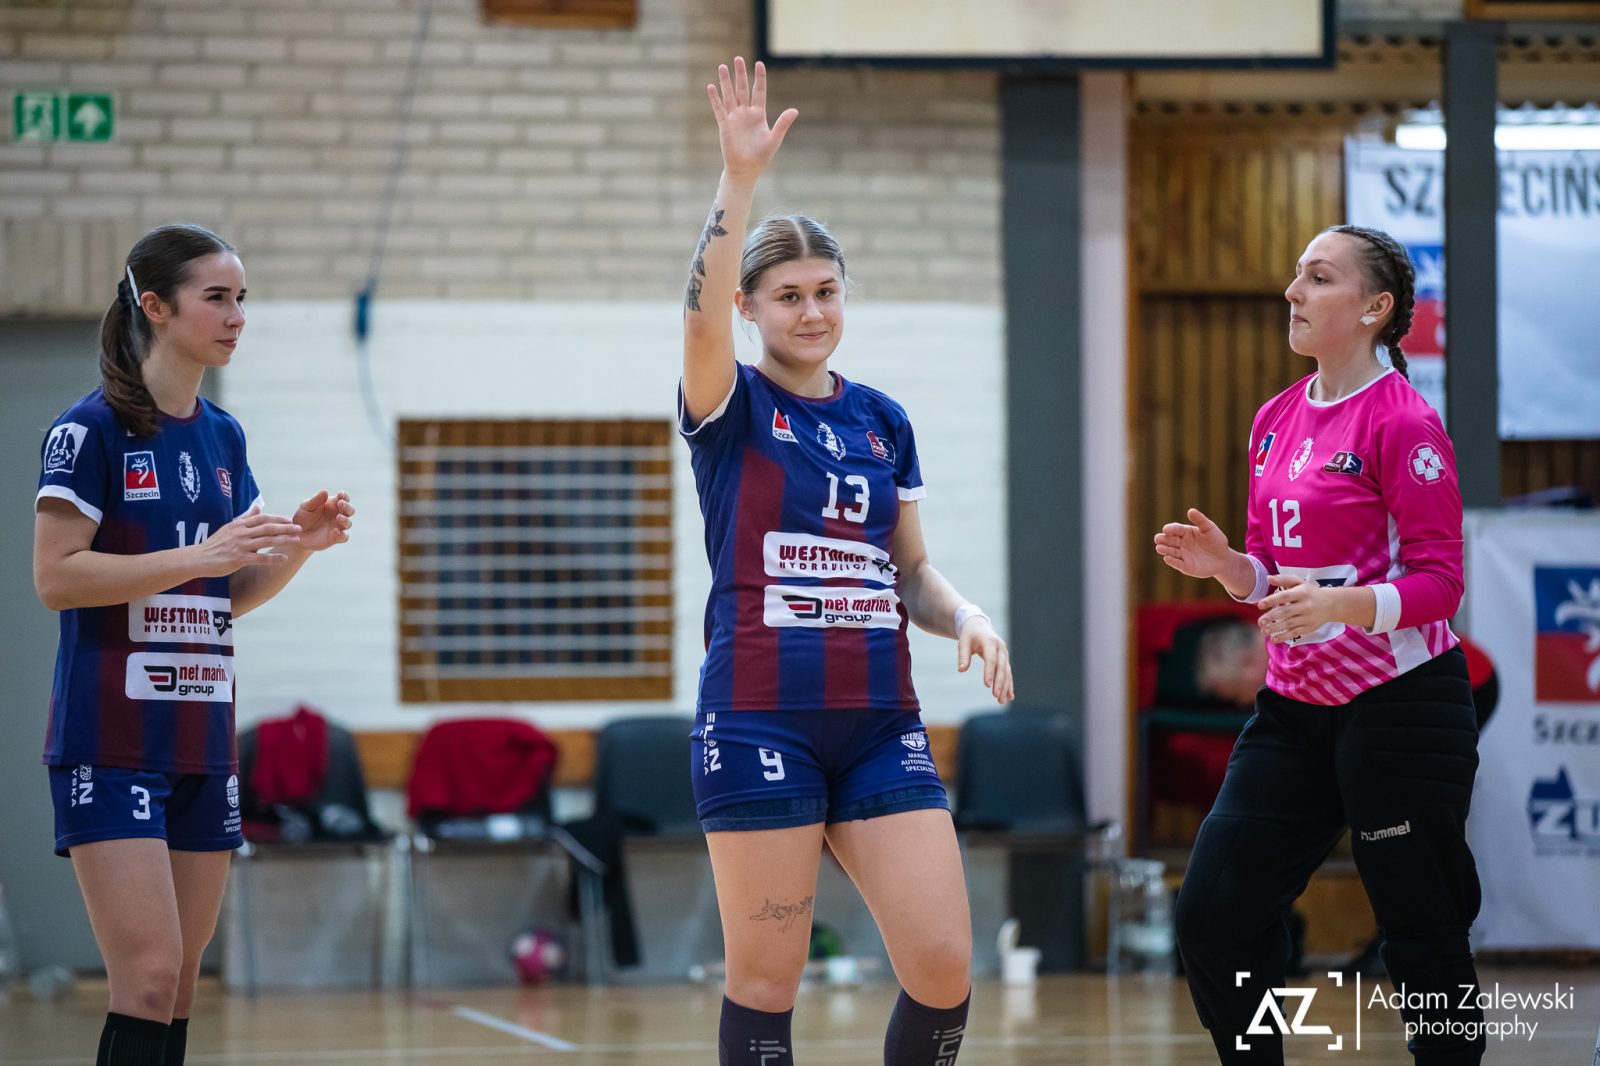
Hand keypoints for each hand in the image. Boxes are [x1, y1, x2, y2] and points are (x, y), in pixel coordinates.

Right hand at [190, 506, 299, 576]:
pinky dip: (273, 557)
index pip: (262, 518)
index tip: (290, 520)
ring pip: (266, 541)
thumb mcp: (229, 527)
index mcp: (239, 524)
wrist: (198, 558)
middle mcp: (240, 533)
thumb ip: (245, 518)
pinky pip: (260, 558)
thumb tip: (257, 507)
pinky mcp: (239, 559)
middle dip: (285, 528)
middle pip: (267, 528)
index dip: (277, 519)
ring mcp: (240, 546)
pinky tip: (284, 558)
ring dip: (284, 540)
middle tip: (299, 528)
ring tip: (297, 541)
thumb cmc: (215, 544)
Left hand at [291, 490, 353, 551]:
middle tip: (341, 504)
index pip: (343, 498)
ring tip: (339, 517)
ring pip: (348, 523)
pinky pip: (344, 537)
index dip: (345, 496)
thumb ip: (316, 500)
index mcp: (333, 505)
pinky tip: (336, 531)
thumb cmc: (302, 517)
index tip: (340, 494)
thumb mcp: (306, 507)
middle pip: (350, 510)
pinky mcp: (335, 538)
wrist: (296, 534)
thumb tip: (325, 491)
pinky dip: (343, 535)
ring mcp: (337, 527)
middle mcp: (338, 515)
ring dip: (346, 520)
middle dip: (347, 507)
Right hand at [707, 57, 796, 179]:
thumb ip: (783, 123)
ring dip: (726, 81)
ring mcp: (734, 118)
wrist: (746, 169)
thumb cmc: (761, 156)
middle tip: (738, 58)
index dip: (759, 78)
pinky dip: (715, 98)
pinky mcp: (724, 125)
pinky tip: (711, 86)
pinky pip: (719, 109)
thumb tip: (795, 110)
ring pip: (729, 95)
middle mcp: (745, 113)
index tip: (759, 63)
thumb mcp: (774, 138)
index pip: (759, 91)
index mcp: (759, 114)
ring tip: (722, 66)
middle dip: (740, 74)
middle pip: (742, 89)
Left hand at [958, 616, 1013, 703]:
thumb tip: (961, 670)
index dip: (989, 672)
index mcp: (990, 642)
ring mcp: (1004, 654)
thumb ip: (963, 655)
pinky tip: (1009, 696)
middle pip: (1002, 667)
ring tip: (1001, 701)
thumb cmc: (969, 634)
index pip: (991, 659)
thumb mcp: (963, 642)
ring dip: (1005, 687)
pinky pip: (1008, 673)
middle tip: (996, 696)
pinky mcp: (1004, 659)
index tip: (987, 686)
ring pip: (1007, 672)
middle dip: (1000, 682)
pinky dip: (1008, 684)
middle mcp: (1000, 648)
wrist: (979, 626)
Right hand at [1154, 508, 1232, 578]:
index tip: (1166, 529)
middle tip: (1158, 539)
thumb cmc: (1216, 541)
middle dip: (1162, 539)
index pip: (1175, 529)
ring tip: (1159, 548)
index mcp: (1185, 532)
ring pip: (1170, 552)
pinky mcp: (1185, 566)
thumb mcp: (1210, 529)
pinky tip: (1167, 558)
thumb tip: (1190, 510)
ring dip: (1164, 550)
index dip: (1170, 529)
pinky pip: (1177, 563)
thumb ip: (1200, 520)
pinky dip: (1172, 561)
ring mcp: (1182, 555)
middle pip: (1169, 540)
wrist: (1224, 559)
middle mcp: (1181, 543)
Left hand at [1257, 574, 1336, 643]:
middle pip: (1286, 612)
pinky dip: (1283, 637)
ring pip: (1289, 624)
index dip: (1272, 600)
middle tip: (1260, 622)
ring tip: (1263, 630)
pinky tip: (1273, 639)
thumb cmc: (1310, 592)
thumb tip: (1268, 578)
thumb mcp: (1299, 582)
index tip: (1260, 605)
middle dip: (1271, 617)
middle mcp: (1305, 605)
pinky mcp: (1309, 627)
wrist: (1332, 604)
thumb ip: (1283, 580)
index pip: (1285, 596)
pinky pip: (1295, 633)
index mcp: (1302, 593)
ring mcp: (1307, 618)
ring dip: (1275, 628)